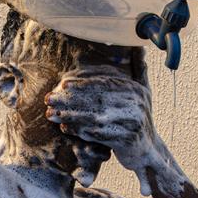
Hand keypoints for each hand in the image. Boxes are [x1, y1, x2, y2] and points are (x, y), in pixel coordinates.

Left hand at [45, 66, 161, 193]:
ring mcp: (132, 123)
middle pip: (96, 99)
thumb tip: (139, 47)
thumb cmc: (140, 119)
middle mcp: (136, 105)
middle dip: (70, 99)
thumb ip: (139, 69)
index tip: (62, 84)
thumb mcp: (144, 92)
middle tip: (49, 99)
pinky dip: (80, 131)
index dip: (82, 83)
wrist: (148, 151)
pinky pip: (98, 135)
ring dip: (70, 115)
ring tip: (51, 114)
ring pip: (94, 117)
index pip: (105, 83)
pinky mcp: (126, 141)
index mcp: (136, 90)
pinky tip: (65, 128)